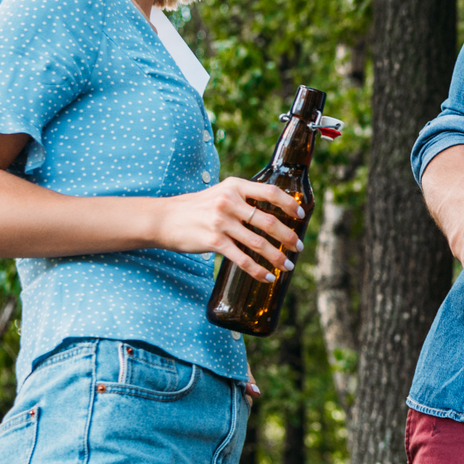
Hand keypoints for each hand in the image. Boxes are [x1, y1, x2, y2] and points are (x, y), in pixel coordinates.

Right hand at [155, 179, 304, 281]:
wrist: (163, 219)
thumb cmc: (196, 207)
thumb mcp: (220, 193)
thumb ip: (243, 198)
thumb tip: (273, 211)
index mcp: (235, 186)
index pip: (270, 192)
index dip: (289, 204)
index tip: (301, 216)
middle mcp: (229, 202)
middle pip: (268, 221)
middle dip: (288, 237)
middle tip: (299, 247)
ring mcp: (221, 222)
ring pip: (258, 243)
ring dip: (277, 257)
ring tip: (288, 265)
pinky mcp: (214, 242)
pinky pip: (242, 259)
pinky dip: (257, 270)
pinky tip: (267, 277)